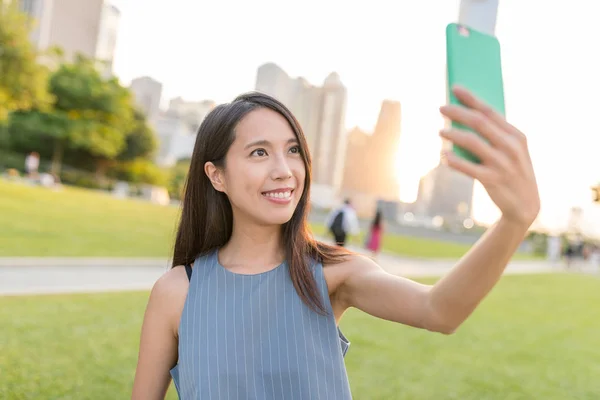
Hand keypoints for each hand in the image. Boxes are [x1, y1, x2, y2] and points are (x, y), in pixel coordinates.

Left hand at [439, 86, 539, 227]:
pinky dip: (453, 160)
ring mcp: (502, 163)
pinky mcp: (492, 180)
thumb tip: (464, 117)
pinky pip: (467, 167)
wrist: (525, 205)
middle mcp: (511, 147)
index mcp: (516, 136)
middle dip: (458, 112)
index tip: (454, 88)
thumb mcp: (511, 151)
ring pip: (471, 142)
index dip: (471, 98)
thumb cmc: (512, 171)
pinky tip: (443, 155)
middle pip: (478, 123)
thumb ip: (494, 135)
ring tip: (440, 131)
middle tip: (441, 108)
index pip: (490, 111)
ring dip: (452, 134)